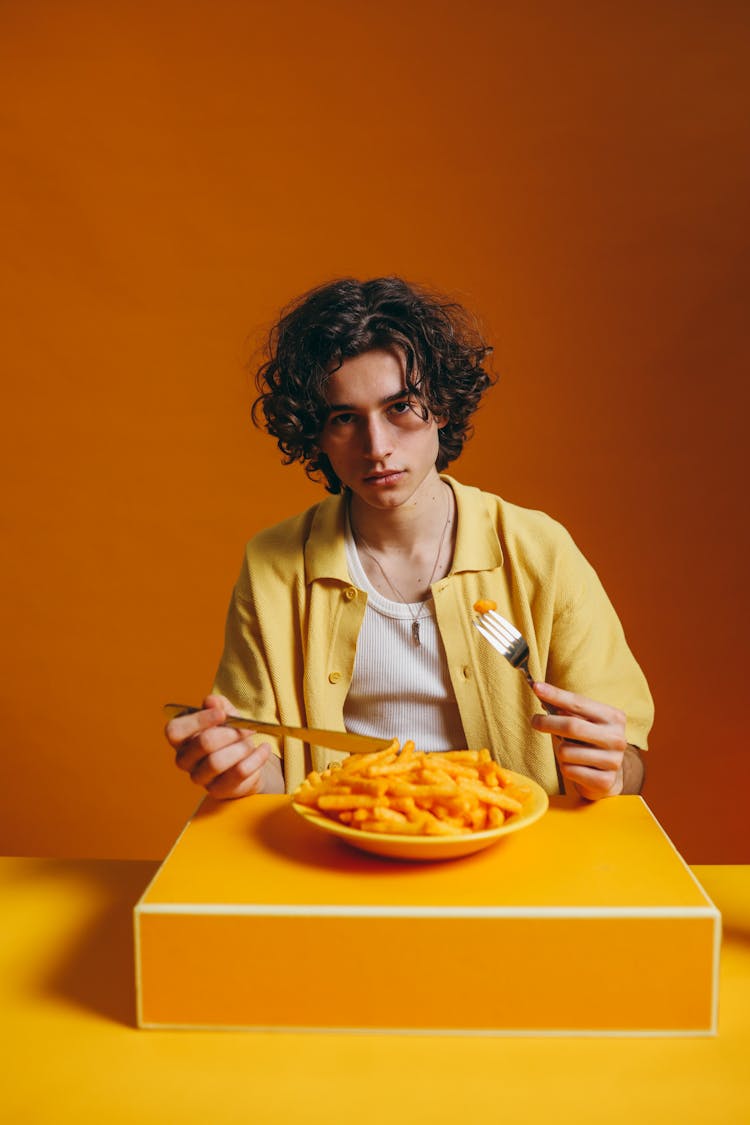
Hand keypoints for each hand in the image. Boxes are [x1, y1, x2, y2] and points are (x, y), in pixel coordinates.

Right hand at [164, 693, 283, 798]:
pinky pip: (238, 773)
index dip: (198, 720)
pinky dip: (256, 758)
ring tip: (251, 742)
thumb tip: (211, 701)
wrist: (247, 760)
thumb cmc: (230, 735)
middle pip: (203, 743)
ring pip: (217, 762)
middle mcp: (184, 760)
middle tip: (245, 729)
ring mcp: (199, 778)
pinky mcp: (218, 790)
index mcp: (181, 738)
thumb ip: (218, 705)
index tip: (222, 714)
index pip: (175, 730)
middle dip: (229, 732)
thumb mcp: (226, 715)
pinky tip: (264, 749)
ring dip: (241, 747)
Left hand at [530, 682, 634, 799]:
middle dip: (547, 722)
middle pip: (571, 726)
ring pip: (565, 751)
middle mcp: (617, 738)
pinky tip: (576, 768)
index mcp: (614, 717)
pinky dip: (565, 768)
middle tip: (535, 721)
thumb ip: (566, 708)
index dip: (556, 695)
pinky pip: (568, 770)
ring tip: (569, 753)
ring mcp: (613, 761)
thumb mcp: (584, 722)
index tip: (536, 687)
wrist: (608, 777)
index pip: (579, 702)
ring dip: (560, 752)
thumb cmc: (590, 744)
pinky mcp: (604, 781)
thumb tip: (541, 691)